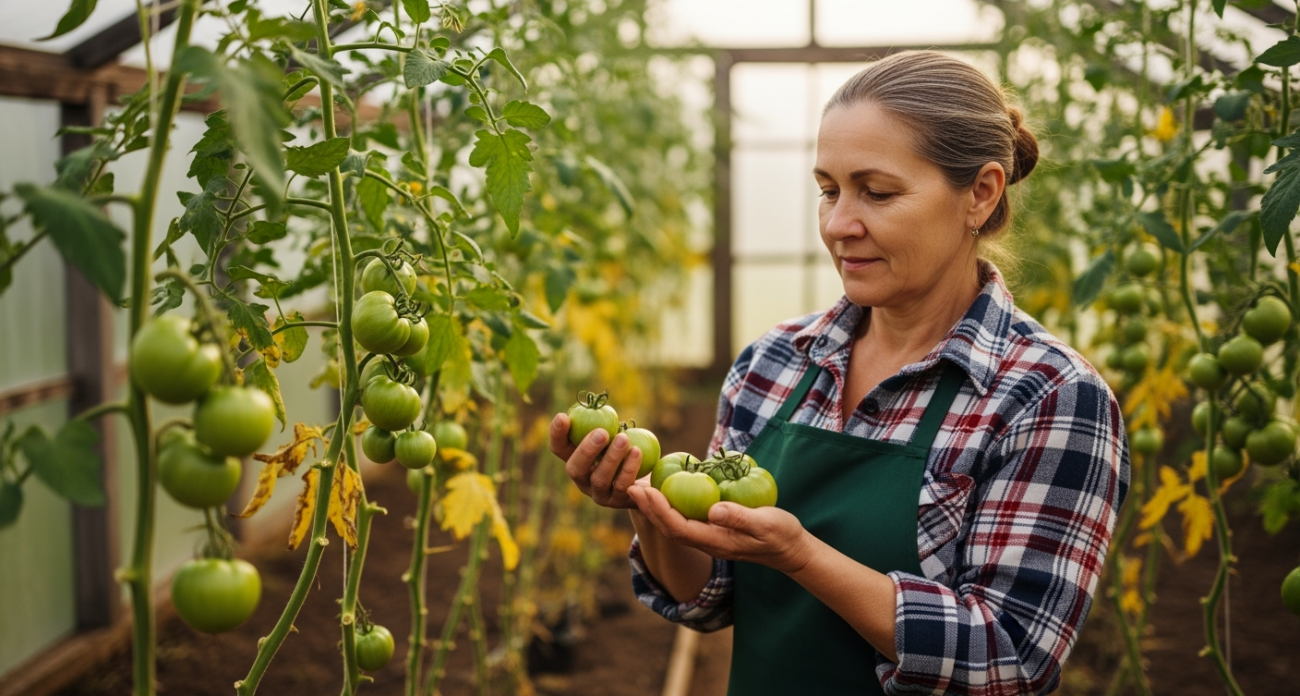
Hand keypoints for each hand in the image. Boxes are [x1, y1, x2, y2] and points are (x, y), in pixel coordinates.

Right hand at [549, 412, 644, 508]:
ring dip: (611, 458)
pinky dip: (629, 468)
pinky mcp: (618, 501)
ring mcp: (598, 493)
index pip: (558, 448)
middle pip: (575, 468)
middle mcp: (582, 478)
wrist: (646, 478)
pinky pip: (622, 486)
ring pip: (600, 479)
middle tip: (602, 432)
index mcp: (575, 459)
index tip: (563, 417)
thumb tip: (599, 407)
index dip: (556, 434)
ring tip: (624, 438)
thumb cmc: (624, 447)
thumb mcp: (613, 434)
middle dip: (587, 450)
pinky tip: (637, 452)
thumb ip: (604, 424)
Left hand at [626, 485, 815, 574]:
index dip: (659, 511)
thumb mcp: (765, 524)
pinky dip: (672, 506)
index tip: (645, 492)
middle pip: (669, 527)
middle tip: (631, 486)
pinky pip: (686, 519)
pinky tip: (667, 491)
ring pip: (675, 524)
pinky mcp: (715, 530)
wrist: (791, 550)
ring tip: (640, 488)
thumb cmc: (780, 536)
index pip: (678, 528)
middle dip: (649, 508)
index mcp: (715, 542)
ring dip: (656, 507)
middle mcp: (707, 542)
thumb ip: (740, 518)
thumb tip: (713, 510)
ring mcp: (710, 538)